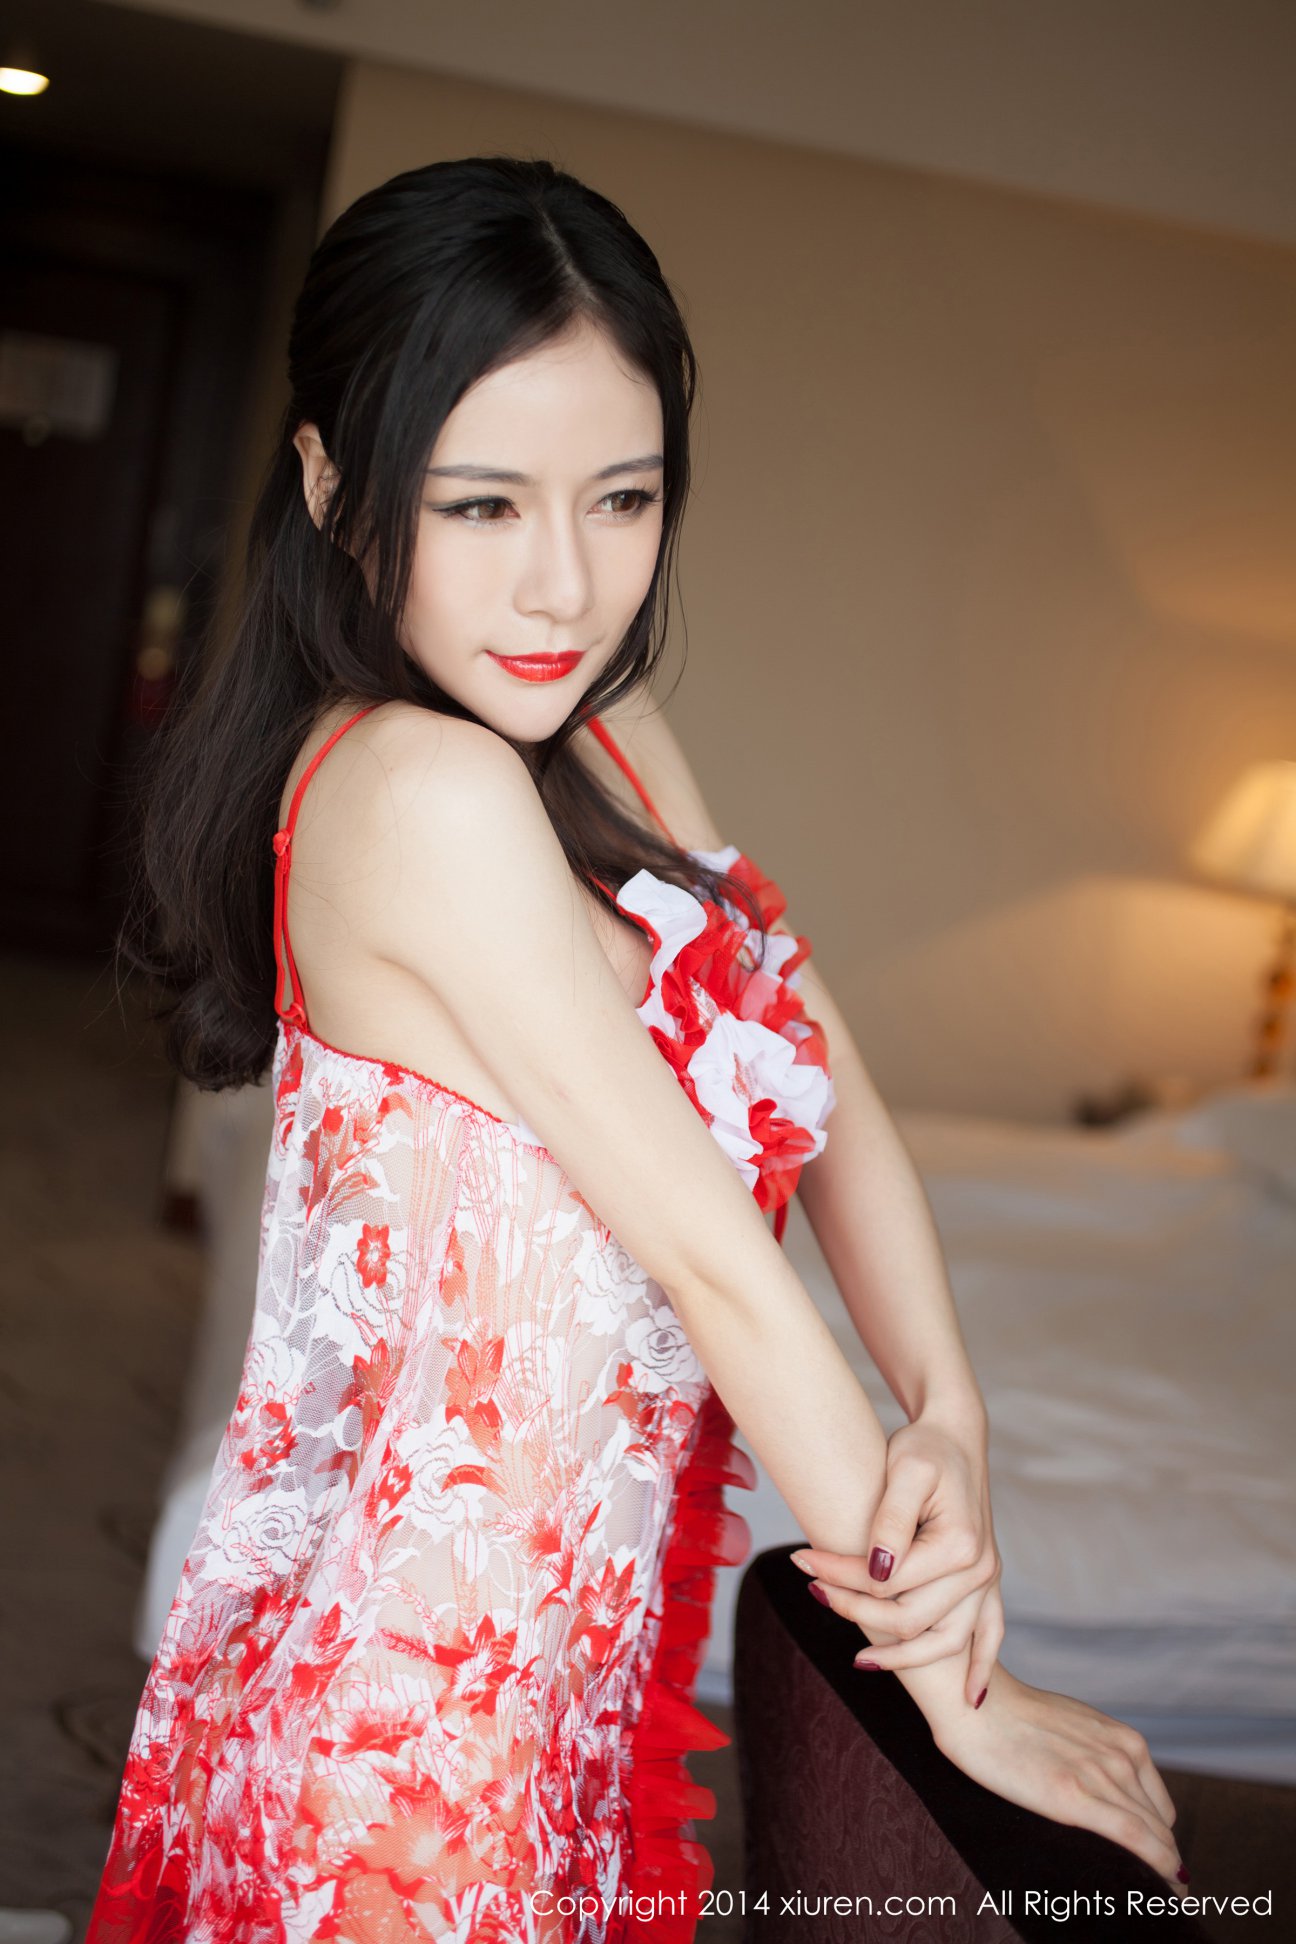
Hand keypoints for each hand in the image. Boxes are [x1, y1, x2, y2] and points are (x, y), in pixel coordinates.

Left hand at [790, 1410, 1003, 1705]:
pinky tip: (968, 1700)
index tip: (801, 1561)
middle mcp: (979, 1570)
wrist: (955, 1436)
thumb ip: (890, 1522)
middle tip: (812, 1590)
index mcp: (960, 1545)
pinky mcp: (985, 1583)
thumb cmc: (925, 1448)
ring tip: (858, 1660)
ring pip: (944, 1642)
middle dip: (853, 1609)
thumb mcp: (905, 1470)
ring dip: (901, 1656)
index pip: (886, 1584)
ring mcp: (986, 1580)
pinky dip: (981, 1668)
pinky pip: (990, 1637)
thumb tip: (877, 1572)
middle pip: (909, 1619)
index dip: (839, 1576)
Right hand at [932, 1666, 1187, 1891]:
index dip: (1159, 1841)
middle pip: (1160, 1826)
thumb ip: (1094, 1755)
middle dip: (1163, 1861)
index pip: (1158, 1808)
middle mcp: (1121, 1756)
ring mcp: (1101, 1774)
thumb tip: (1098, 1789)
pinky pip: (1136, 1839)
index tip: (1154, 1867)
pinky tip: (1164, 1888)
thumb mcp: (1070, 1727)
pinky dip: (1158, 1867)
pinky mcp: (1075, 1796)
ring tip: (1158, 1899)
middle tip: (1157, 1892)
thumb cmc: (1011, 1716)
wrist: (975, 1702)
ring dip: (1163, 1870)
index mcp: (1123, 1740)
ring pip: (1155, 1836)